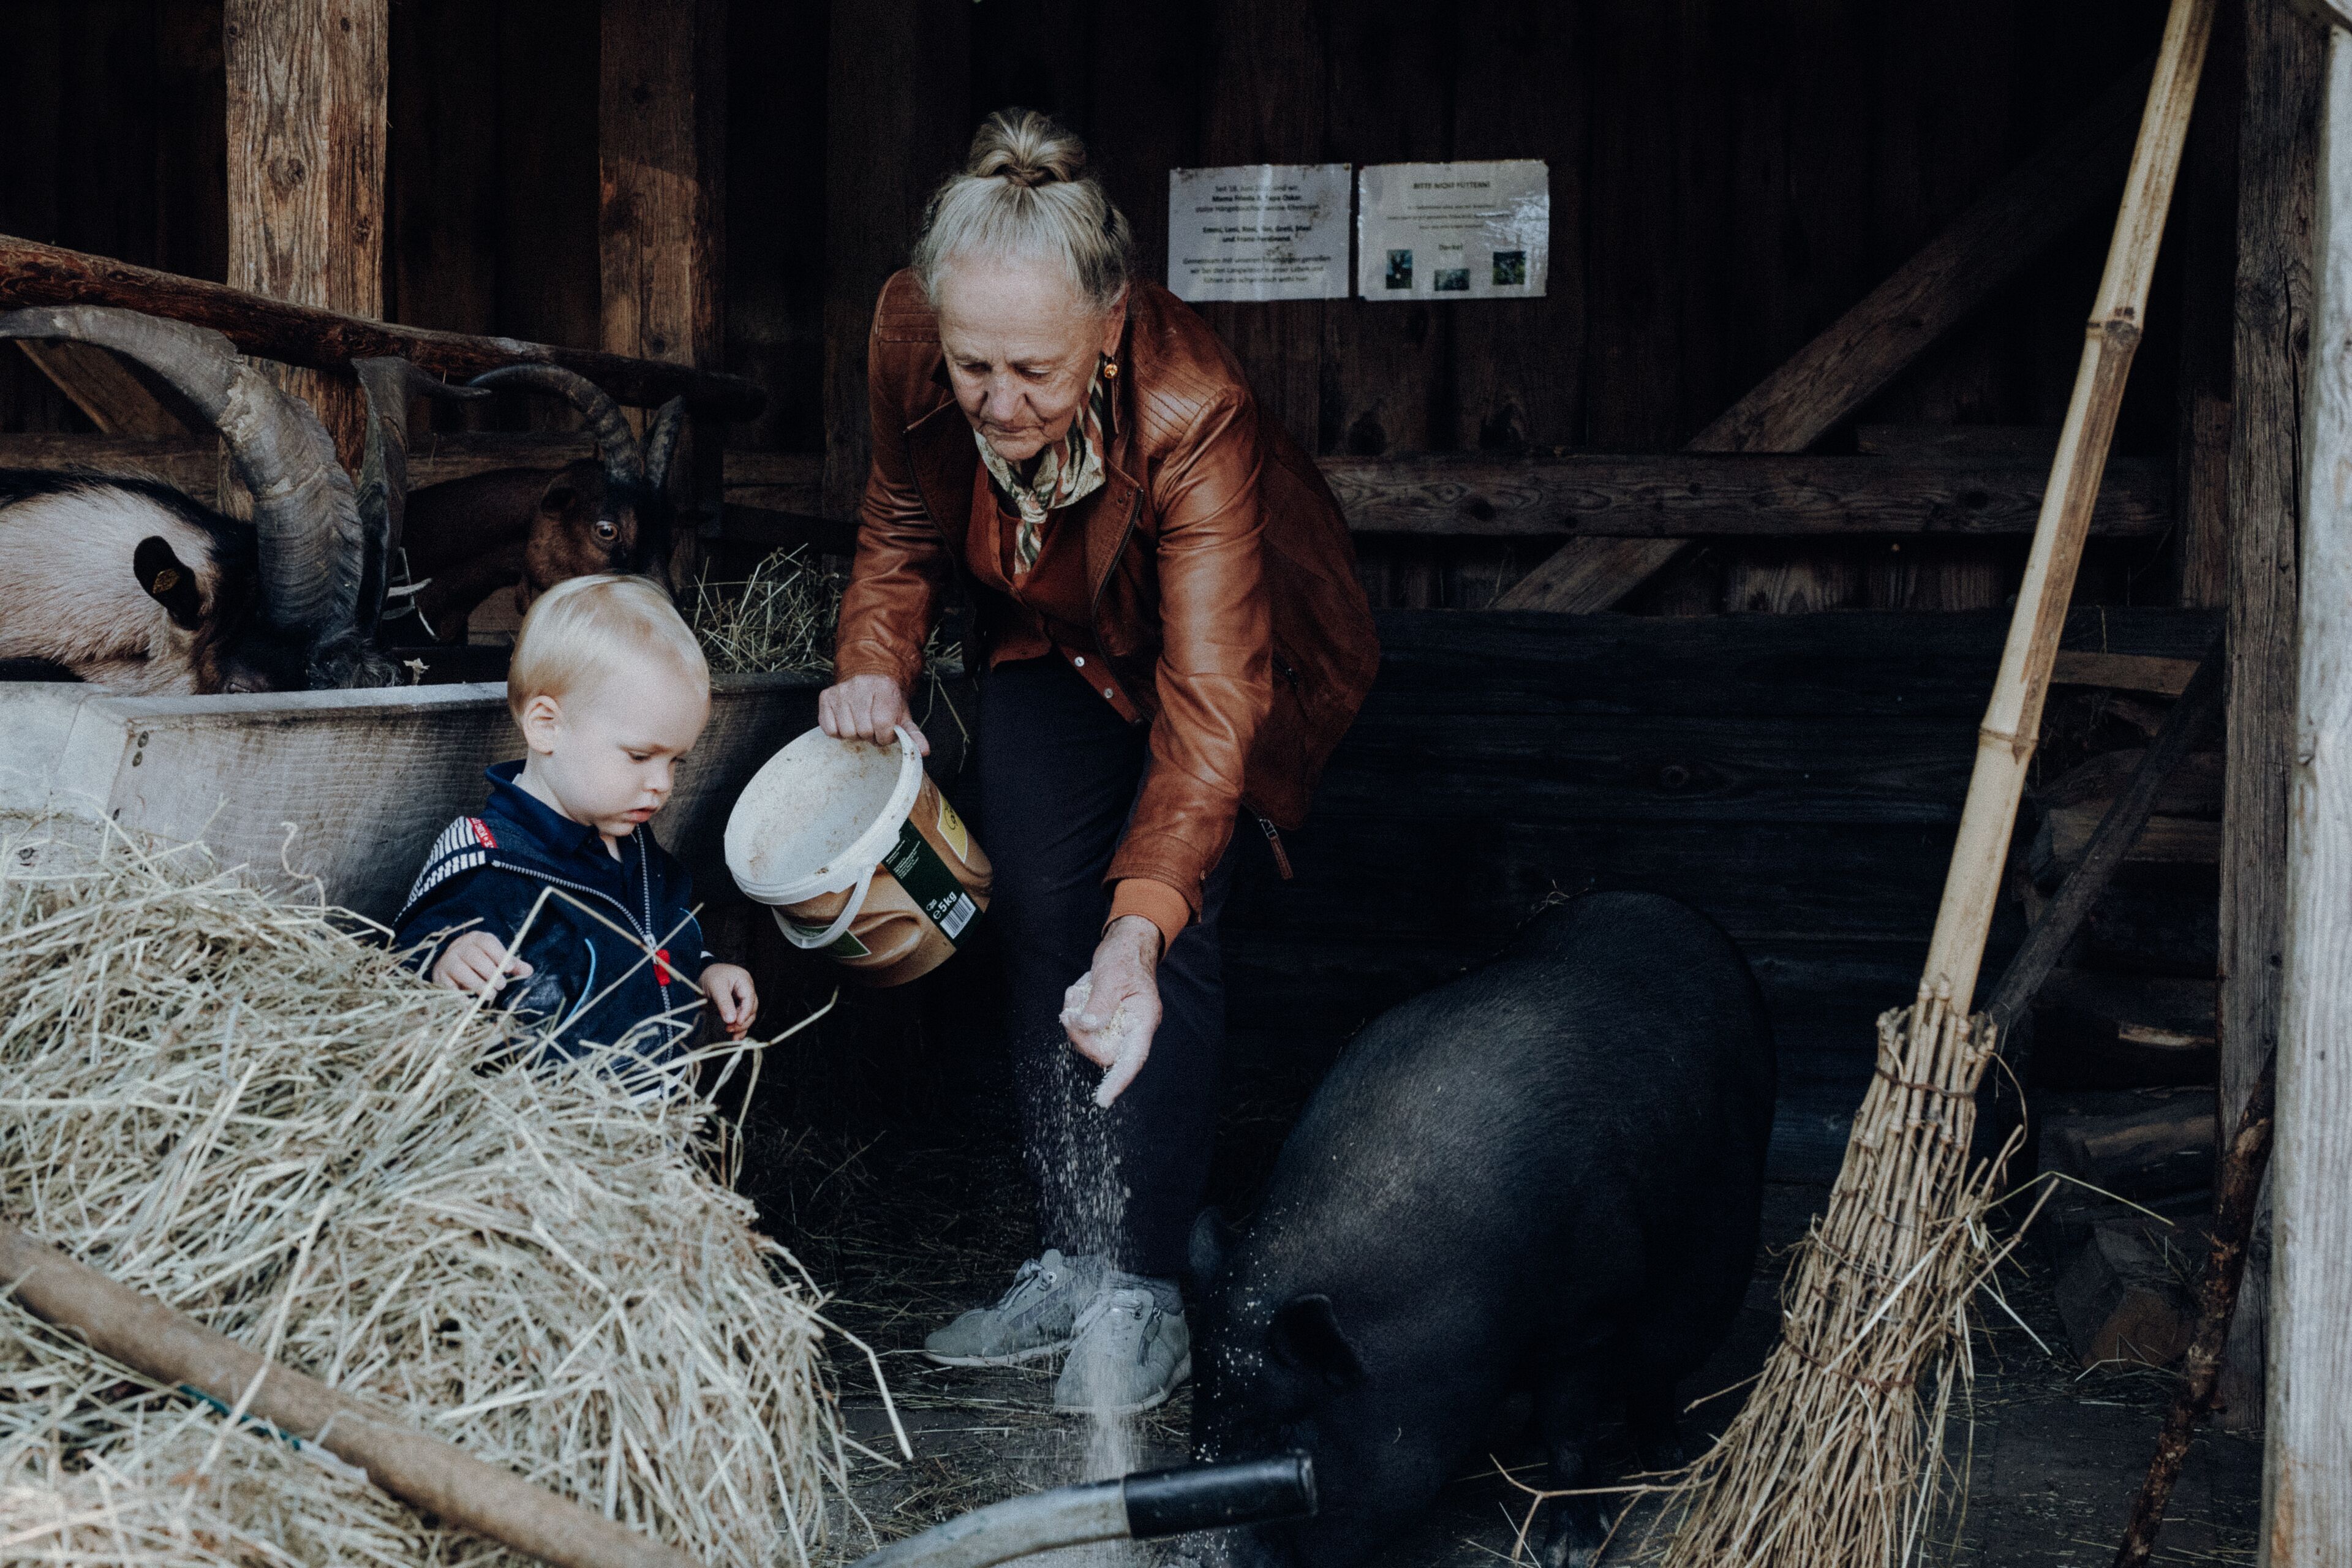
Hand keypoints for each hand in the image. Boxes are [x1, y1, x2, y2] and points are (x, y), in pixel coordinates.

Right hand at [433, 930, 531, 996]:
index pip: (487, 943)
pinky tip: (470, 1004)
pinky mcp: (439, 976)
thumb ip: (511, 964)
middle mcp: (459, 946)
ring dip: (477, 984)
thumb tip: (529, 971)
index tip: (508, 969)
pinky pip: (449, 986)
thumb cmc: (479, 961)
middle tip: (501, 986)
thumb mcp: (496, 959)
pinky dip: (460, 996)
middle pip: (474, 956)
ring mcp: (447, 960)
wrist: (450, 963)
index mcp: (476, 939)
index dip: (499, 955)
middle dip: (490, 972)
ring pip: (461, 970)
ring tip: (491, 995)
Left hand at [702, 963, 758, 1038]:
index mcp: (744, 981)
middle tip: (730, 1028)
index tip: (737, 1022)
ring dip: (742, 1027)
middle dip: (742, 1021)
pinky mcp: (738, 1008)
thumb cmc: (711, 977)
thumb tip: (731, 1019)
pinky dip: (739, 1028)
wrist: (703, 977)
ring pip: (748, 1016)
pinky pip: (742, 1019)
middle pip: (751, 1008)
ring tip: (733, 1036)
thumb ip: (724, 1003)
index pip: (749, 998)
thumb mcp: (716, 987)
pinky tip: (736, 1036)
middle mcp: (747, 991)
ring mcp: (743, 1000)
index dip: (745, 1012)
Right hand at [818, 673, 929, 755]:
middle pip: (863, 730)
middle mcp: (860, 685)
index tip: (886, 733)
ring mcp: (841, 691)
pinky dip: (838, 732)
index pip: (882, 724)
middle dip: (870, 735)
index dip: (885, 736)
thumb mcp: (902, 716)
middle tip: (872, 728)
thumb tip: (923, 751)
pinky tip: (846, 722)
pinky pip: (829, 729)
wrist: (870, 680)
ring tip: (860, 724)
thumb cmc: (887, 702)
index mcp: (884, 688)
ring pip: (846, 732)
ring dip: (854, 735)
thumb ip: (912, 734)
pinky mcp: (826, 697)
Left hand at [1061, 915, 1163, 1106]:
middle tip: (1069, 1011)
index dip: (1118, 1081)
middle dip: (1080, 1034)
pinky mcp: (1106, 1022)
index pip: (1132, 1060)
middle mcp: (1132, 1029)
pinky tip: (1078, 993)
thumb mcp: (1109, 978)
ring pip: (1089, 1040)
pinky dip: (1075, 1012)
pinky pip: (1084, 1029)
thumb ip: (1099, 1004)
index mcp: (1143, 1021)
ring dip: (1075, 1018)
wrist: (1126, 945)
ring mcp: (1118, 1027)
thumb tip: (1088, 1027)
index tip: (1102, 1100)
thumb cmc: (1124, 959)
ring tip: (1077, 993)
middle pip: (1102, 1052)